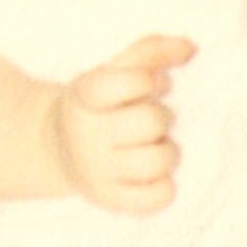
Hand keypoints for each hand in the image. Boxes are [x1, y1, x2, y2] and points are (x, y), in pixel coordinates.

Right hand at [46, 34, 190, 214]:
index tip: (149, 84)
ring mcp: (95, 171)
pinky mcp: (107, 199)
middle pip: (151, 123)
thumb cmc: (99, 104)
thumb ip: (151, 51)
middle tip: (150, 118)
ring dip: (168, 150)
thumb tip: (190, 48)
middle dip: (162, 116)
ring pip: (156, 162)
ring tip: (155, 146)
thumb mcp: (113, 70)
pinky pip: (155, 198)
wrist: (57, 146)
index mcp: (84, 96)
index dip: (150, 80)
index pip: (127, 82)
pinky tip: (154, 174)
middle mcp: (85, 135)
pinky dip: (165, 186)